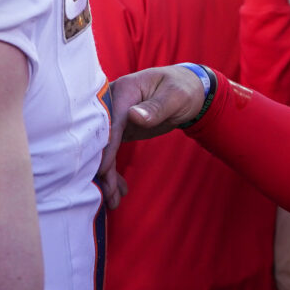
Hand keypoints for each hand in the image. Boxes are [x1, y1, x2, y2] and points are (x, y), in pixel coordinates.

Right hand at [97, 65, 210, 188]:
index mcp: (124, 90)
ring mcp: (115, 117)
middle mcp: (113, 103)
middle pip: (103, 138)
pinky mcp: (120, 129)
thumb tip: (134, 115)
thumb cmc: (182, 88)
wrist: (187, 89)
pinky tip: (118, 189)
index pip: (111, 121)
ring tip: (113, 200)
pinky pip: (112, 152)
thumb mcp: (175, 96)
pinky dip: (114, 170)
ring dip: (108, 175)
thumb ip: (156, 107)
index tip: (102, 170)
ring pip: (105, 148)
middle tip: (108, 194)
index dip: (106, 146)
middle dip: (103, 167)